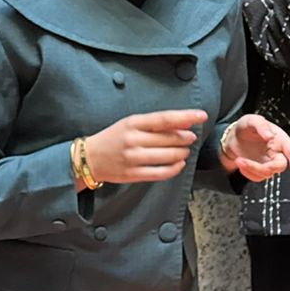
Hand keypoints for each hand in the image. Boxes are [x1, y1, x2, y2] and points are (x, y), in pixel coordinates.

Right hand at [82, 110, 205, 185]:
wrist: (89, 158)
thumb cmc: (113, 138)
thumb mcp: (130, 124)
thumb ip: (154, 124)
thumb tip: (183, 125)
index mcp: (133, 123)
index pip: (164, 119)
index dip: (185, 117)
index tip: (201, 115)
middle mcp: (133, 140)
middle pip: (170, 139)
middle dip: (186, 138)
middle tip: (190, 138)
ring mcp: (133, 158)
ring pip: (168, 156)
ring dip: (182, 153)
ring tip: (184, 151)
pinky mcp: (134, 174)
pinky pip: (161, 173)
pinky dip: (175, 168)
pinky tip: (179, 164)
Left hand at [219, 114, 289, 181]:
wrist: (234, 137)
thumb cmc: (246, 127)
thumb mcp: (252, 120)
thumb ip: (262, 125)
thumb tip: (270, 135)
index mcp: (280, 140)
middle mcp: (277, 153)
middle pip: (280, 166)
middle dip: (264, 167)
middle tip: (244, 161)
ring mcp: (269, 163)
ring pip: (268, 173)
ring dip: (251, 169)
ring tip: (239, 160)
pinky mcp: (261, 170)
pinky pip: (258, 177)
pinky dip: (248, 173)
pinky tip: (241, 164)